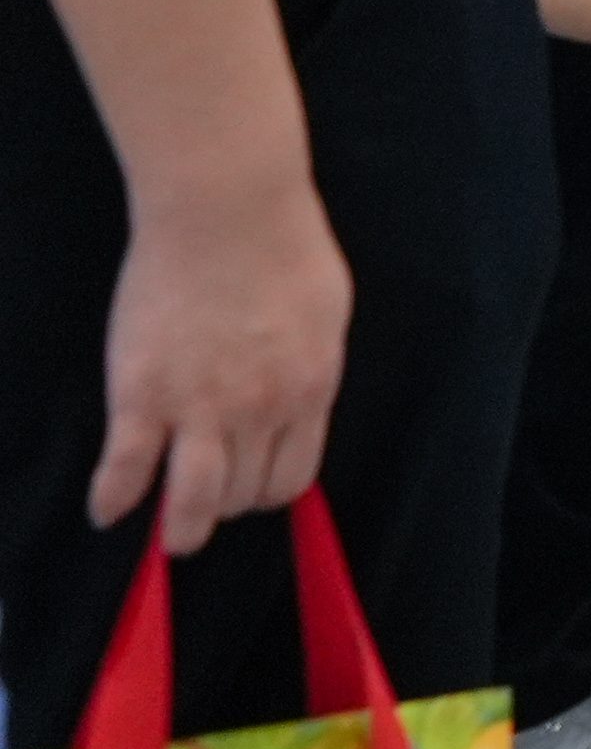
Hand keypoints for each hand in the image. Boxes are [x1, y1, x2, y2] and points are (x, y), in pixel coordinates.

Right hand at [93, 180, 350, 556]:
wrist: (227, 212)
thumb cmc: (283, 248)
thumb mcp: (325, 314)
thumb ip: (309, 365)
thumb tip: (299, 399)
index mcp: (309, 389)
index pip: (292, 477)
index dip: (267, 493)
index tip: (249, 492)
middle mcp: (259, 411)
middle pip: (242, 495)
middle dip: (224, 509)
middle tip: (203, 510)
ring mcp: (199, 407)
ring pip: (191, 502)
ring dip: (178, 529)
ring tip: (168, 537)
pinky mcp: (142, 396)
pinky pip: (125, 470)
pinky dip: (112, 499)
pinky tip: (107, 510)